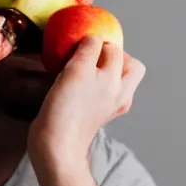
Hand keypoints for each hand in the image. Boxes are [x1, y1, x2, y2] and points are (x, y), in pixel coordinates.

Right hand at [27, 35, 145, 163]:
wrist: (57, 146)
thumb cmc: (68, 108)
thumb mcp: (78, 71)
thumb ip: (89, 50)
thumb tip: (92, 39)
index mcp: (119, 84)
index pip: (115, 50)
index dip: (97, 41)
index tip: (80, 44)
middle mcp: (119, 95)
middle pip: (129, 66)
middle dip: (112, 54)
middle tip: (90, 53)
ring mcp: (109, 106)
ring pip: (116, 78)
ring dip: (102, 68)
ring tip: (82, 66)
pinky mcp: (95, 114)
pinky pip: (101, 90)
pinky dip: (92, 82)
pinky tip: (74, 83)